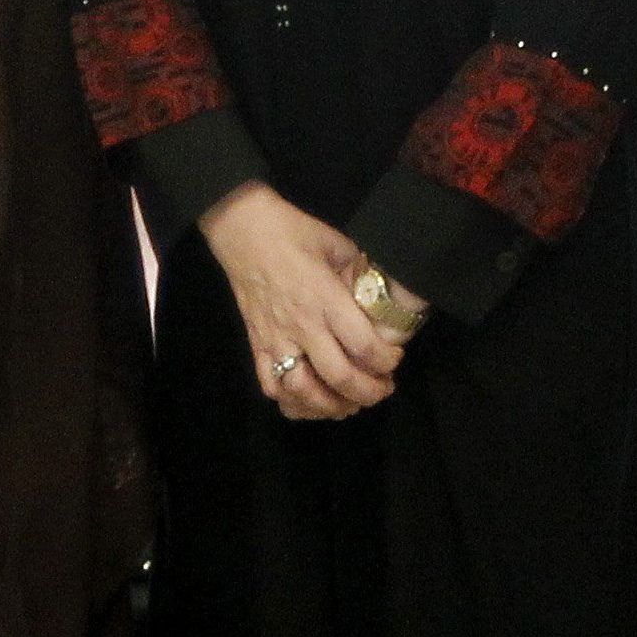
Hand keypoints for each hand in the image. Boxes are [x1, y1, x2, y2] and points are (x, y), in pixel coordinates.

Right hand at [199, 182, 405, 420]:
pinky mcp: (256, 344)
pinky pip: (271, 385)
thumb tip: (379, 288)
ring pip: (304, 392)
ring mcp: (276, 339)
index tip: (395, 359)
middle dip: (368, 393)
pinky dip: (292, 403)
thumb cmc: (291, 231)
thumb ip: (359, 271)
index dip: (386, 361)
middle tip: (382, 390)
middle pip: (339, 377)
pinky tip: (310, 403)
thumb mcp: (336, 244)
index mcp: (326, 299)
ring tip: (349, 405)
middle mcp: (302, 326)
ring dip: (331, 407)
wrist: (241, 229)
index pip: (363, 346)